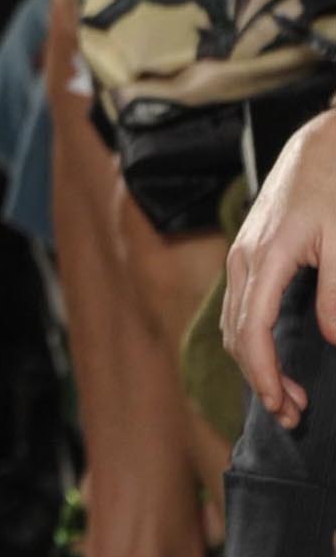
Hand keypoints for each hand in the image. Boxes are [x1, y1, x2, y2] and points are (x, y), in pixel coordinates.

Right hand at [220, 109, 335, 424]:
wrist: (319, 143)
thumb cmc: (334, 186)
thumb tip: (331, 339)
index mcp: (265, 258)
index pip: (253, 331)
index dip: (266, 375)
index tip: (284, 406)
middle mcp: (244, 259)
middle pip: (236, 335)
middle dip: (260, 380)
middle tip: (293, 413)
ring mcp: (241, 256)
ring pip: (232, 324)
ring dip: (254, 364)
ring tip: (286, 393)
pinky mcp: (248, 254)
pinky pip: (237, 308)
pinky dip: (250, 340)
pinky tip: (272, 354)